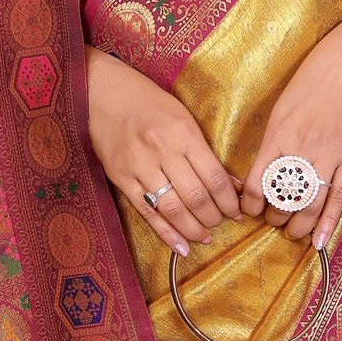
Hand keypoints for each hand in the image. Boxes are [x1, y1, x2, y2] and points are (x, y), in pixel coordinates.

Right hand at [84, 43, 243, 255]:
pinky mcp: (121, 178)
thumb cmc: (149, 103)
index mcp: (183, 133)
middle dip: (214, 217)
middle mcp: (162, 151)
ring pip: (173, 209)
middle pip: (196, 196)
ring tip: (205, 236)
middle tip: (221, 223)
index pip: (214, 177)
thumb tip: (231, 183)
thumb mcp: (183, 118)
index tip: (238, 212)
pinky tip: (182, 247)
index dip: (229, 201)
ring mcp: (139, 166)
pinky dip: (166, 233)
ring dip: (193, 229)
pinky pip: (146, 213)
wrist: (104, 94)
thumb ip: (205, 151)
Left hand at [240, 6, 341, 247]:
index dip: (250, 205)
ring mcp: (331, 154)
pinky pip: (340, 197)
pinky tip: (322, 241)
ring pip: (311, 204)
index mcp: (279, 135)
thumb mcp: (281, 108)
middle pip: (284, 199)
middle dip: (275, 218)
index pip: (257, 183)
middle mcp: (303, 148)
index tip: (249, 211)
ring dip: (300, 226)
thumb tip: (264, 172)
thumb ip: (273, 142)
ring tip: (294, 234)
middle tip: (274, 223)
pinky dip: (330, 222)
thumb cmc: (312, 80)